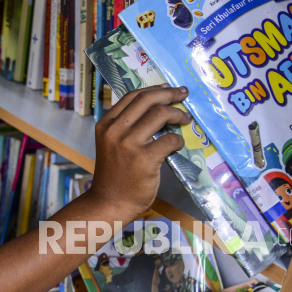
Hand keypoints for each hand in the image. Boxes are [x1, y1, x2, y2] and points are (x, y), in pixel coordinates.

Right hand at [89, 85, 190, 217]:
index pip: (132, 96)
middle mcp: (115, 130)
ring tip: (185, 119)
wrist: (110, 202)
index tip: (168, 88)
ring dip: (178, 114)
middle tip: (183, 94)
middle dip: (169, 94)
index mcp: (106, 124)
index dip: (153, 89)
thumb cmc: (115, 174)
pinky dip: (178, 140)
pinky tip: (178, 144)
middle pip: (146, 100)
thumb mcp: (111, 144)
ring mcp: (129, 144)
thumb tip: (155, 108)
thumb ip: (126, 126)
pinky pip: (169, 140)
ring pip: (160, 114)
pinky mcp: (144, 159)